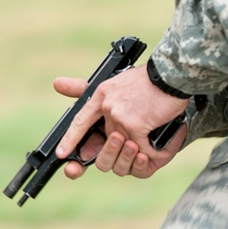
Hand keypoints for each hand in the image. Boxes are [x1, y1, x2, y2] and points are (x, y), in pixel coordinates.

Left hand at [53, 66, 188, 179]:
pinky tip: (158, 147)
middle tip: (134, 145)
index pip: (80, 120)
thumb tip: (57, 83)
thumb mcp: (117, 81)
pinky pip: (140, 148)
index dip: (70, 138)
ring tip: (149, 142)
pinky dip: (151, 151)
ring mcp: (120, 117)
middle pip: (108, 138)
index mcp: (101, 94)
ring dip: (139, 147)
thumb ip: (93, 91)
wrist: (170, 75)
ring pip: (124, 145)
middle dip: (121, 145)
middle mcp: (107, 106)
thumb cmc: (149, 79)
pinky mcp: (135, 125)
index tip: (61, 153)